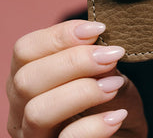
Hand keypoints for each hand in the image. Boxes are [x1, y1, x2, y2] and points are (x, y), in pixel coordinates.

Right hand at [7, 20, 146, 137]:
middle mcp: (22, 111)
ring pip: (37, 111)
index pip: (25, 49)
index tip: (99, 29)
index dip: (60, 34)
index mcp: (31, 80)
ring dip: (82, 91)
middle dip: (74, 61)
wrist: (126, 137)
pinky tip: (118, 116)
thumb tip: (100, 47)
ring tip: (115, 84)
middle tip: (112, 56)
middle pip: (26, 79)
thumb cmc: (113, 104)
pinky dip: (95, 126)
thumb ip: (101, 62)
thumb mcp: (110, 75)